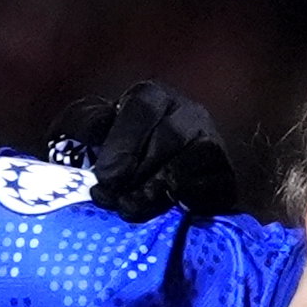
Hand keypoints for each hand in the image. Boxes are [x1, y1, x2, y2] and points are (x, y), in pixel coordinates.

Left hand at [52, 81, 240, 219]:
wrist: (143, 195)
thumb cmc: (108, 161)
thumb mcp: (85, 136)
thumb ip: (82, 125)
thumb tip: (92, 130)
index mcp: (151, 97)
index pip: (142, 108)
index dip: (122, 144)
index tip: (103, 177)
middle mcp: (186, 112)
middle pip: (168, 135)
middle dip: (138, 171)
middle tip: (112, 200)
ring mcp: (210, 141)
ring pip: (193, 157)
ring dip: (159, 186)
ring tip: (133, 208)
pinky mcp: (224, 173)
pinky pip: (214, 181)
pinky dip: (189, 196)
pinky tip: (167, 209)